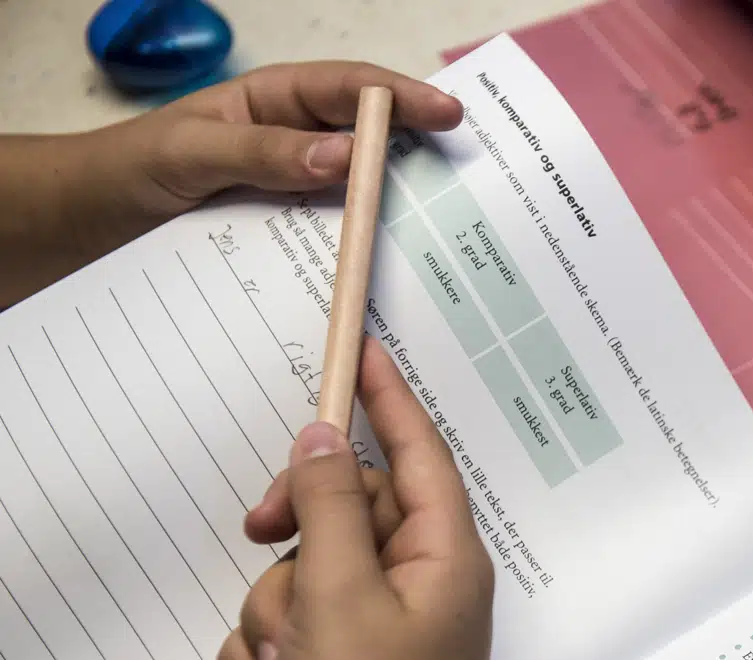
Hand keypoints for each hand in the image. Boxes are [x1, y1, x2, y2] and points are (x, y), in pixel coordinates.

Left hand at [0, 61, 461, 304]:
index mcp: (277, 105)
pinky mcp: (286, 245)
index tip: (448, 114)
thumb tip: (346, 157)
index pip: (352, 92)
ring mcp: (295, 198)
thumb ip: (263, 153)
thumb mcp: (192, 153)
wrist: (88, 228)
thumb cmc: (132, 170)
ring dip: (399, 218)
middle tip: (472, 176)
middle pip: (373, 146)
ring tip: (448, 234)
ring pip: (360, 201)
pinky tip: (389, 283)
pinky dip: (363, 262)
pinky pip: (334, 249)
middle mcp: (296, 148)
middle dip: (424, 156)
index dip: (404, 99)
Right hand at [216, 338, 492, 659]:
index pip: (420, 453)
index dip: (391, 399)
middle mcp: (423, 585)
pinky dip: (269, 656)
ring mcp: (384, 630)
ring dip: (274, 614)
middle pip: (349, 509)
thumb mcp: (342, 595)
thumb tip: (329, 435)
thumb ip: (332, 505)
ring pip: (306, 573)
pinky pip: (293, 628)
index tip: (364, 351)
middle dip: (296, 532)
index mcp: (447, 557)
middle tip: (259, 532)